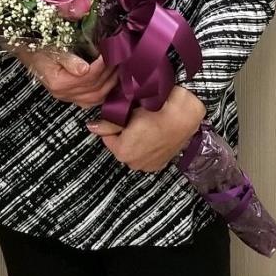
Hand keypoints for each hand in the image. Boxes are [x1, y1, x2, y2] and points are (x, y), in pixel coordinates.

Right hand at [15, 48, 116, 107]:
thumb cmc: (39, 47)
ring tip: (119, 66)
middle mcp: (64, 94)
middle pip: (95, 88)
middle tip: (119, 57)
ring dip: (111, 82)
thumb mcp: (51, 48)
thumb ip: (66, 59)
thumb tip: (84, 69)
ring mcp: (69, 97)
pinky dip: (105, 91)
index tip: (111, 52)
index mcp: (58, 82)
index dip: (102, 65)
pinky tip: (112, 79)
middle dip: (110, 72)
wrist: (29, 53)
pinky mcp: (72, 96)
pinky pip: (93, 100)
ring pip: (97, 97)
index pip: (88, 77)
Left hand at [87, 84, 206, 171]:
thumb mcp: (128, 112)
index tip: (123, 115)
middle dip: (124, 134)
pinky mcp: (162, 163)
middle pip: (120, 145)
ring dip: (136, 141)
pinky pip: (148, 155)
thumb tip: (91, 127)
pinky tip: (155, 134)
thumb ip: (108, 123)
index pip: (107, 136)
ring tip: (146, 125)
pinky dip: (149, 147)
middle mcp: (135, 164)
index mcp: (122, 152)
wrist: (184, 114)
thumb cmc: (156, 110)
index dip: (113, 124)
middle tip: (135, 119)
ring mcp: (149, 165)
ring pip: (134, 151)